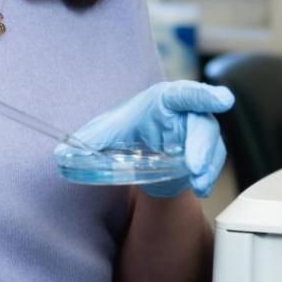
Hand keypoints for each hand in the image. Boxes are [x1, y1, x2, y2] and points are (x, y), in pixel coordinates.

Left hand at [60, 81, 233, 197]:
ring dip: (207, 165)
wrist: (142, 152)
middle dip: (202, 145)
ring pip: (212, 146)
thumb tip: (60, 155)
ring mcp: (198, 134)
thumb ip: (89, 140)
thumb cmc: (129, 132)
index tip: (222, 100)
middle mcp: (185, 114)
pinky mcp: (203, 154)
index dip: (203, 96)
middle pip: (203, 124)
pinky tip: (199, 188)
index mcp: (164, 100)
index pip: (185, 94)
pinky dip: (207, 177)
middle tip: (193, 165)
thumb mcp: (107, 134)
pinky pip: (212, 163)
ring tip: (197, 182)